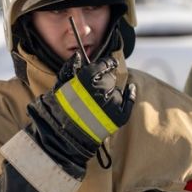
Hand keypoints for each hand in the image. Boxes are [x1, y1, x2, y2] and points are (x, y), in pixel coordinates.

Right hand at [27, 53, 135, 169]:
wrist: (65, 135)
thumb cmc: (60, 109)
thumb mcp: (61, 85)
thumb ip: (70, 68)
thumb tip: (78, 55)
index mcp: (87, 78)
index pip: (103, 65)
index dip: (105, 64)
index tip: (107, 64)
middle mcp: (101, 88)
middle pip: (110, 77)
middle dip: (105, 79)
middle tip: (99, 86)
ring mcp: (112, 102)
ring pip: (117, 89)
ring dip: (111, 91)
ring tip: (101, 99)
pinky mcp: (119, 115)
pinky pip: (128, 102)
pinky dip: (129, 95)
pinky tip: (131, 89)